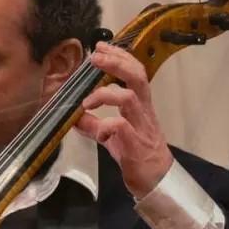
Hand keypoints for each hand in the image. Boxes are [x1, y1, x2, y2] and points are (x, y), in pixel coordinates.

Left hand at [75, 42, 173, 197]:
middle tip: (95, 56)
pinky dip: (106, 126)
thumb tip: (72, 116)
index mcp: (139, 105)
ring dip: (106, 94)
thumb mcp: (111, 136)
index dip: (119, 57)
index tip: (100, 47)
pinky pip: (121, 127)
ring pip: (130, 98)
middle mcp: (143, 111)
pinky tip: (98, 133)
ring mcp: (141, 126)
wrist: (156, 181)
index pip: (134, 72)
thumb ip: (93, 124)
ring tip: (87, 101)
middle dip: (117, 63)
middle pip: (137, 77)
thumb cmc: (136, 153)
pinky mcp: (136, 145)